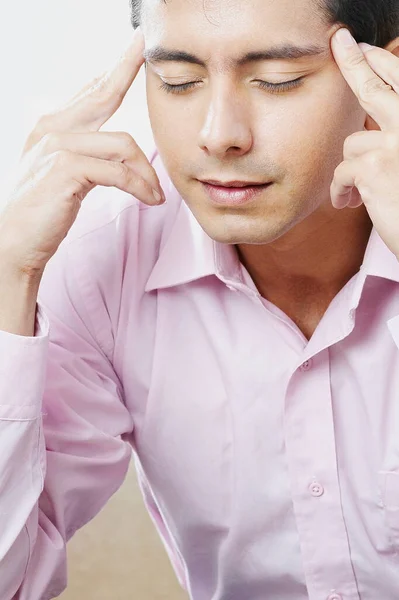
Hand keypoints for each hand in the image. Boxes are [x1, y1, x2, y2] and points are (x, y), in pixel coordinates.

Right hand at [0, 27, 164, 279]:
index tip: (135, 47)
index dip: (114, 68)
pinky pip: (119, 172)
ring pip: (123, 144)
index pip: (89, 92)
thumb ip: (84, 151)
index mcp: (51, 126)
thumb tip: (118, 146)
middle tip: (146, 51)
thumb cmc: (41, 210)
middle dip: (126, 69)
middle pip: (102, 94)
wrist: (14, 241)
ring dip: (146, 172)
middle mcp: (53, 129)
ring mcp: (58, 147)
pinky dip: (140, 187)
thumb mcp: (60, 171)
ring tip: (155, 193)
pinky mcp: (67, 171)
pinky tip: (150, 199)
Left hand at [330, 28, 398, 258]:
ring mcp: (396, 144)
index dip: (383, 64)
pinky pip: (341, 172)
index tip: (366, 48)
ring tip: (360, 194)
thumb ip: (397, 141)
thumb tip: (368, 133)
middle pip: (376, 89)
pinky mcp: (374, 169)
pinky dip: (341, 191)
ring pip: (353, 144)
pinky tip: (350, 205)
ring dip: (352, 170)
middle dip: (355, 63)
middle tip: (340, 40)